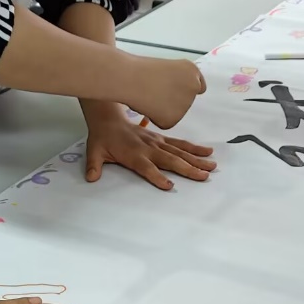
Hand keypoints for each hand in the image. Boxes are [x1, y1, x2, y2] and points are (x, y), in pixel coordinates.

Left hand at [82, 106, 215, 189]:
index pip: (147, 168)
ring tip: (212, 166)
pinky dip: (194, 148)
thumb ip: (94, 165)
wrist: (108, 118)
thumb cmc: (103, 138)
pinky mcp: (161, 138)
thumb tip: (91, 177)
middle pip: (170, 160)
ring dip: (196, 160)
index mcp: (134, 154)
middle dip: (188, 169)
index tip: (170, 186)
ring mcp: (157, 142)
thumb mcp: (94, 151)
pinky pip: (180, 143)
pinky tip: (207, 152)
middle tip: (204, 176)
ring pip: (179, 152)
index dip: (157, 177)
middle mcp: (149, 148)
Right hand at [126, 57, 205, 129]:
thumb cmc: (143, 69)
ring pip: (176, 112)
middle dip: (173, 99)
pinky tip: (148, 107)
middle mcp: (193, 87)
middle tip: (156, 91)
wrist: (131, 78)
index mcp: (193, 71)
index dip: (185, 89)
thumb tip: (179, 92)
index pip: (198, 86)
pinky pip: (166, 122)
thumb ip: (180, 79)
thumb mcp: (169, 67)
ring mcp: (185, 105)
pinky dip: (157, 118)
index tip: (175, 89)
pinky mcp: (174, 119)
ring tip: (150, 97)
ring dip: (164, 109)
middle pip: (186, 101)